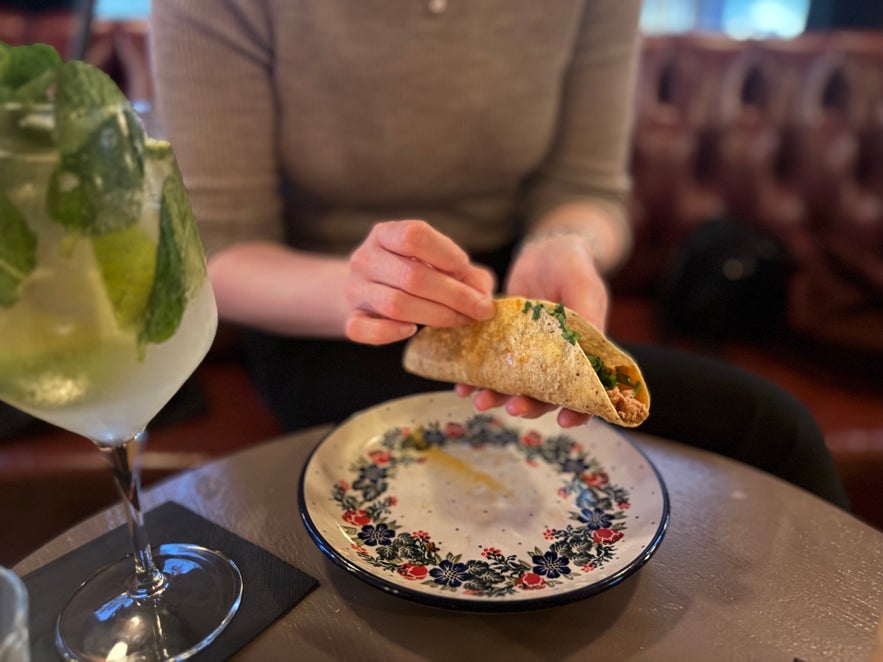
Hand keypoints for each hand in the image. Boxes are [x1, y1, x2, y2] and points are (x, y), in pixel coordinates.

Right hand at [345, 220, 495, 344]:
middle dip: (455, 295)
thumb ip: (468, 274)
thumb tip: (483, 299)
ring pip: (395, 305)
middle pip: (412, 276)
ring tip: (461, 320)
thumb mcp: (442, 261)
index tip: (465, 267)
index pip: (414, 236)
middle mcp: (364, 258)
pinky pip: (362, 329)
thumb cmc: (417, 271)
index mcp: (385, 234)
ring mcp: (355, 289)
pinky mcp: (352, 317)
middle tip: (481, 310)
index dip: (445, 253)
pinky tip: (411, 330)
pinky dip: (389, 333)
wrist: (374, 287)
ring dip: (436, 316)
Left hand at [458, 231, 609, 426]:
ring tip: (478, 400)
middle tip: (512, 408)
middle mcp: (554, 360)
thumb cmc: (572, 266)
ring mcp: (527, 354)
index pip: (584, 391)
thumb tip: (588, 346)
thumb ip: (587, 314)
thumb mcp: (583, 285)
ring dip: (497, 397)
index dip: (578, 411)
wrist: (543, 250)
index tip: (564, 422)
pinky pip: (489, 365)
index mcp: (582, 353)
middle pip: (544, 395)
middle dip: (528, 405)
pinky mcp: (502, 343)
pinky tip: (461, 383)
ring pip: (513, 386)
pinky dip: (475, 376)